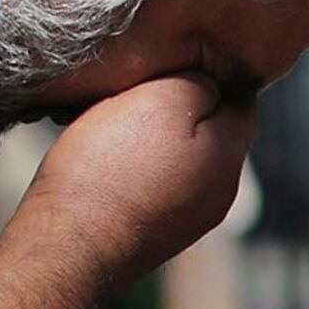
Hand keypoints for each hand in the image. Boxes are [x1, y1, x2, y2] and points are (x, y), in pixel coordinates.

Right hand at [8, 74, 252, 295]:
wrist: (67, 247)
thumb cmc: (109, 168)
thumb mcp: (160, 102)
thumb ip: (198, 84)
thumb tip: (209, 83)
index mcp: (228, 158)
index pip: (241, 99)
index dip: (207, 72)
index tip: (171, 61)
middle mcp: (219, 194)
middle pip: (212, 130)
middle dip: (179, 105)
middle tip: (135, 90)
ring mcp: (188, 220)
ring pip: (181, 158)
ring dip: (153, 137)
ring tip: (112, 124)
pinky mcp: (155, 234)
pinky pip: (156, 185)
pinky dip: (136, 167)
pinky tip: (103, 161)